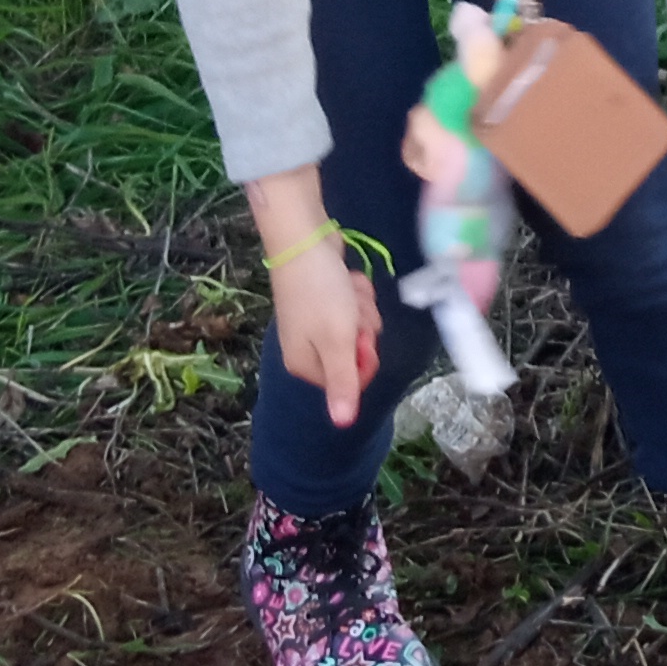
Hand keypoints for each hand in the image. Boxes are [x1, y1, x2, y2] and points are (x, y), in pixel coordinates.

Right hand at [254, 171, 380, 424]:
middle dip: (362, 326)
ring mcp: (317, 323)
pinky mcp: (327, 300)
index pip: (353, 379)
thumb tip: (343, 425)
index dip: (363, 356)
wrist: (303, 240)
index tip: (358, 336)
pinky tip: (345, 278)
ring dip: (361, 306)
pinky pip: (354, 305)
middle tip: (350, 309)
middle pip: (358, 351)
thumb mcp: (336, 341)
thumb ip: (343, 382)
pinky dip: (355, 290)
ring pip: (360, 325)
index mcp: (306, 365)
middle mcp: (309, 348)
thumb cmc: (320, 293)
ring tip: (345, 289)